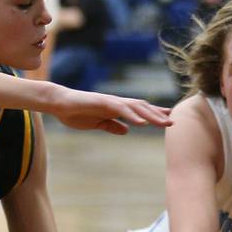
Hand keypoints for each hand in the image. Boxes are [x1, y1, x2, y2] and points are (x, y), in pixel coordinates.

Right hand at [50, 86, 172, 133]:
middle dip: (158, 115)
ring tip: (164, 123)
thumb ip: (112, 126)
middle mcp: (116, 102)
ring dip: (151, 115)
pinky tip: (142, 123)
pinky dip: (132, 116)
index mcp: (116, 108)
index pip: (139, 110)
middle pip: (142, 108)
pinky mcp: (102, 102)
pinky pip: (120, 109)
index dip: (154, 114)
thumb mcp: (97, 124)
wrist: (58, 104)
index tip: (168, 119)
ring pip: (135, 107)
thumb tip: (126, 130)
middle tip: (173, 122)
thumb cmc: (75, 113)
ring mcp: (110, 101)